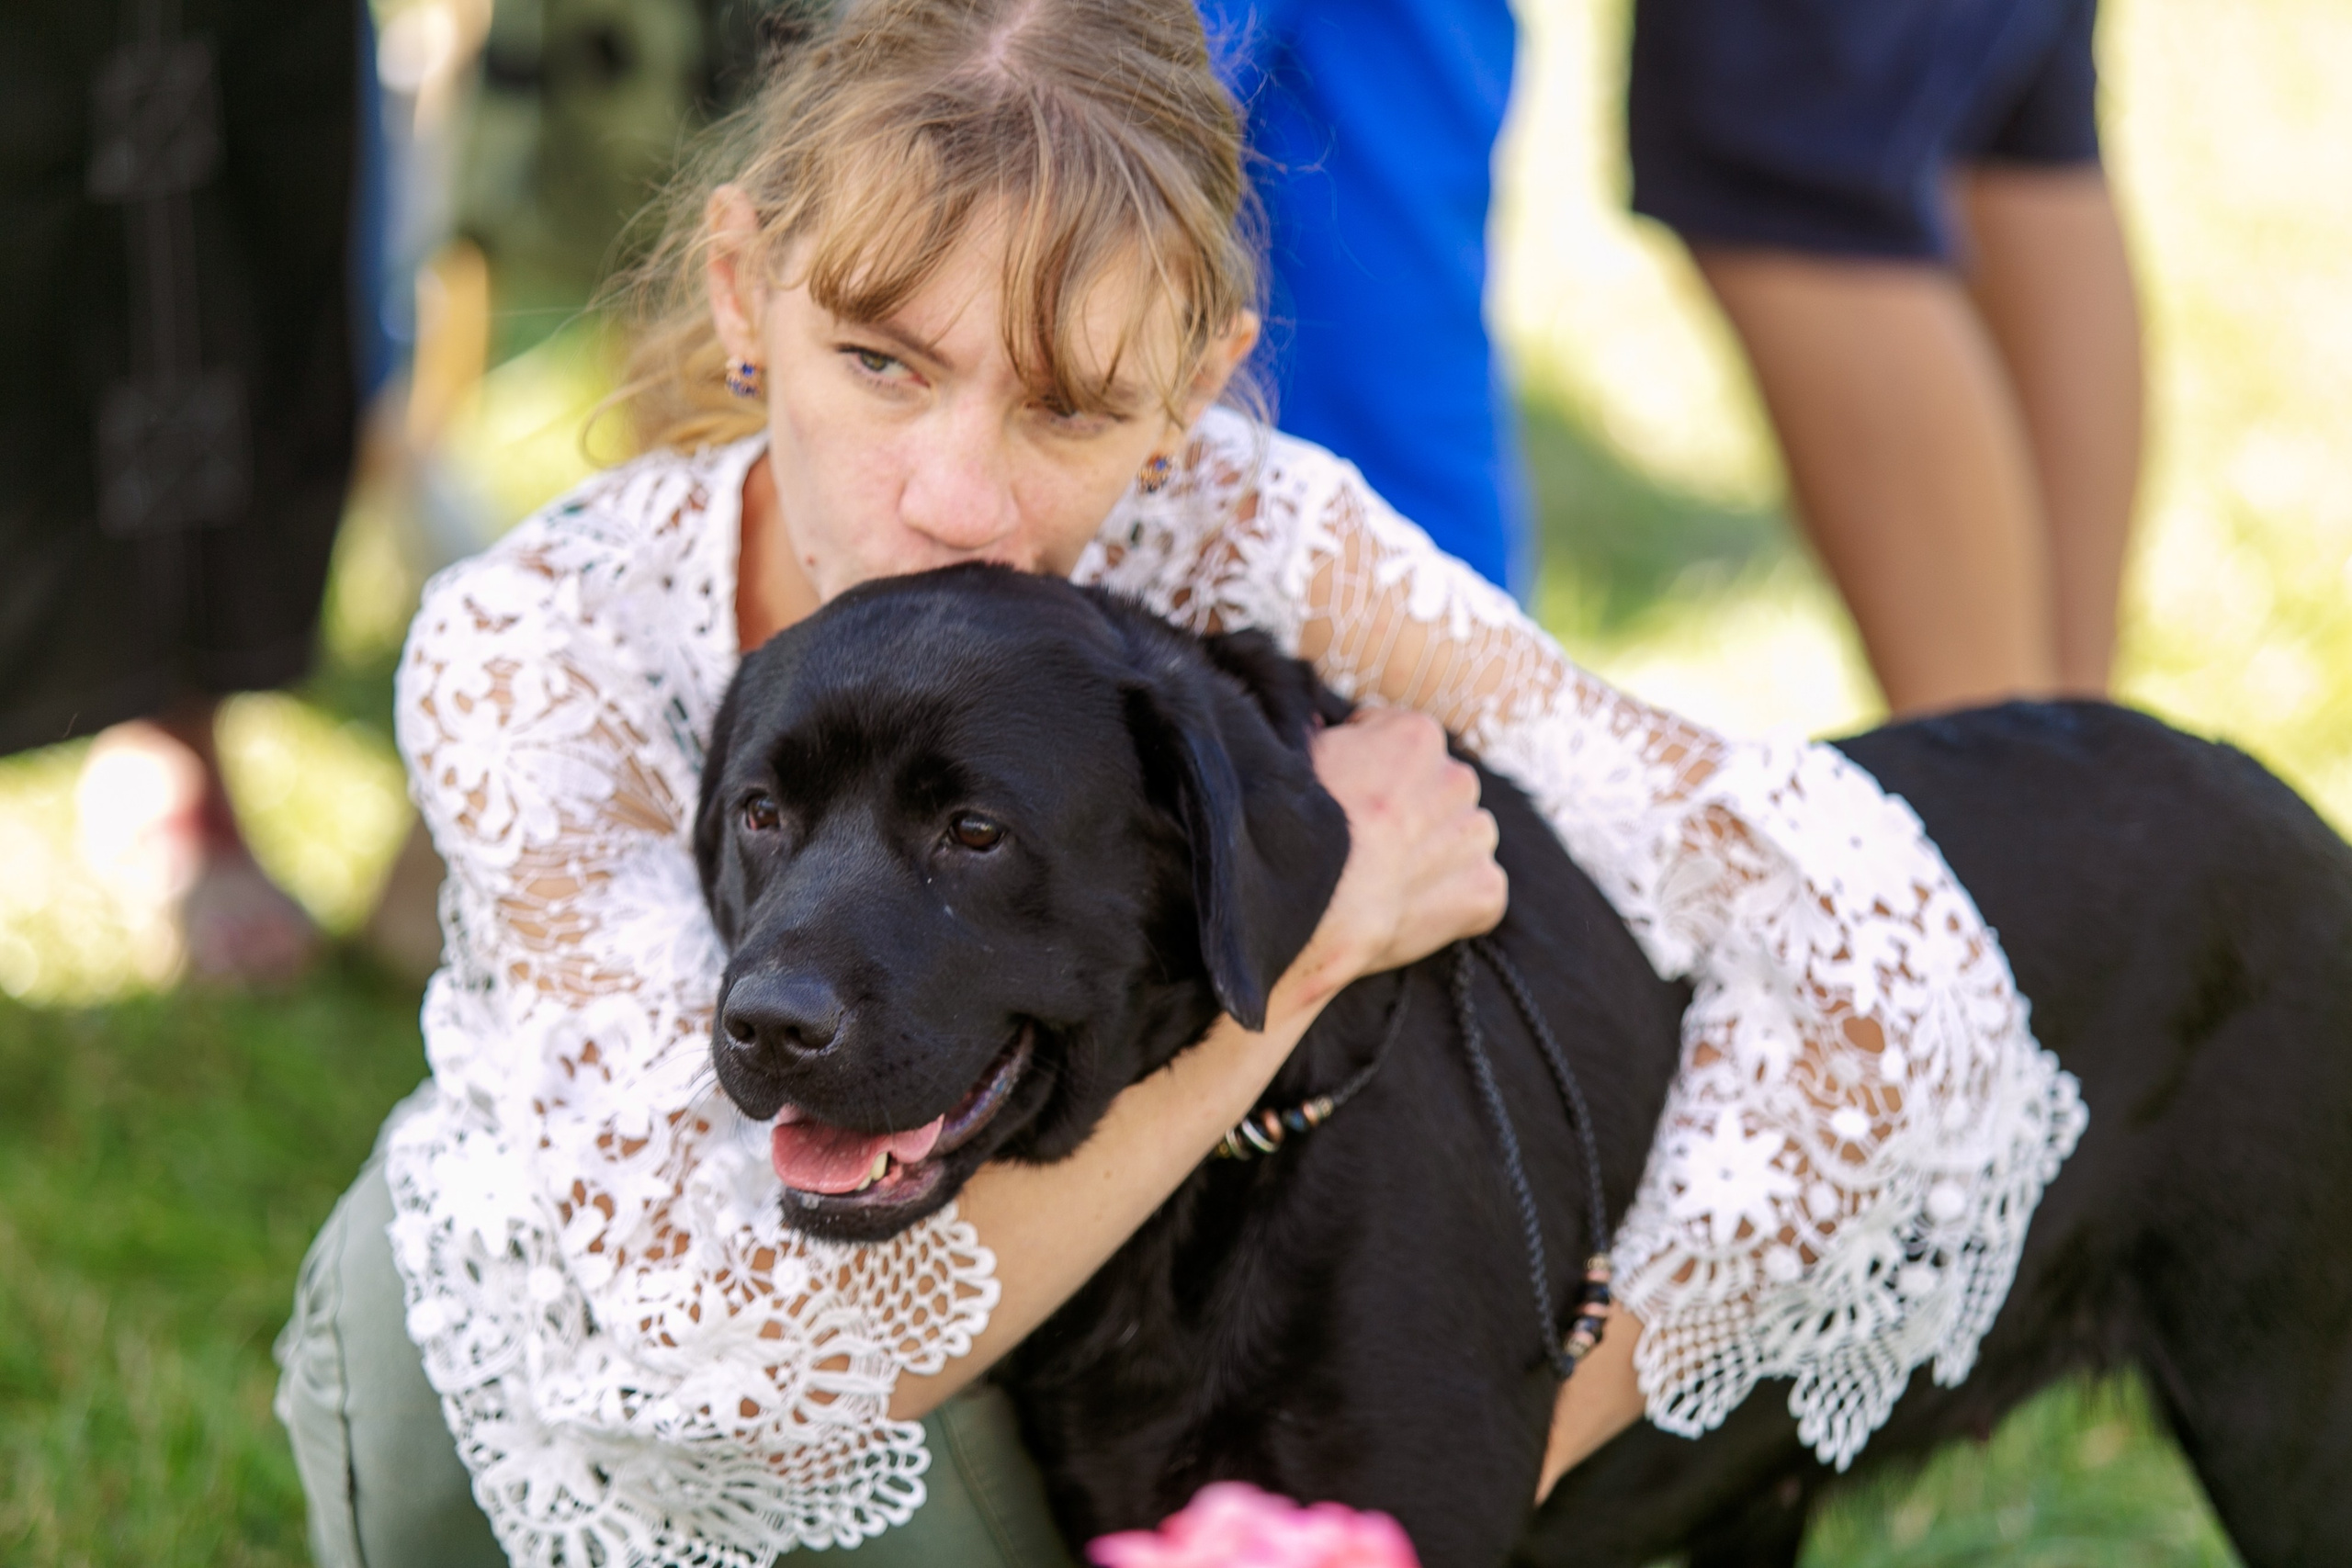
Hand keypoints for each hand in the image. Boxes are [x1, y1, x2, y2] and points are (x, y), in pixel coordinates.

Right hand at [1290, 707, 1506, 1002]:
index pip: (1402, 745)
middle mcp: (1458, 778)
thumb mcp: (1304, 757)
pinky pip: (1476, 890)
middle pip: (1438, 791)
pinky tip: (1410, 909)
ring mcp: (1475, 835)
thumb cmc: (1299, 829)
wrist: (1314, 904)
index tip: (1350, 798)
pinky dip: (1452, 901)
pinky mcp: (1485, 888)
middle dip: (1412, 811)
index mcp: (1417, 736)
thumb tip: (1325, 731)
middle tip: (1369, 843)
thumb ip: (1332, 739)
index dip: (1371, 772)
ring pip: (1462, 837)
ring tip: (1389, 878)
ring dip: (1437, 853)